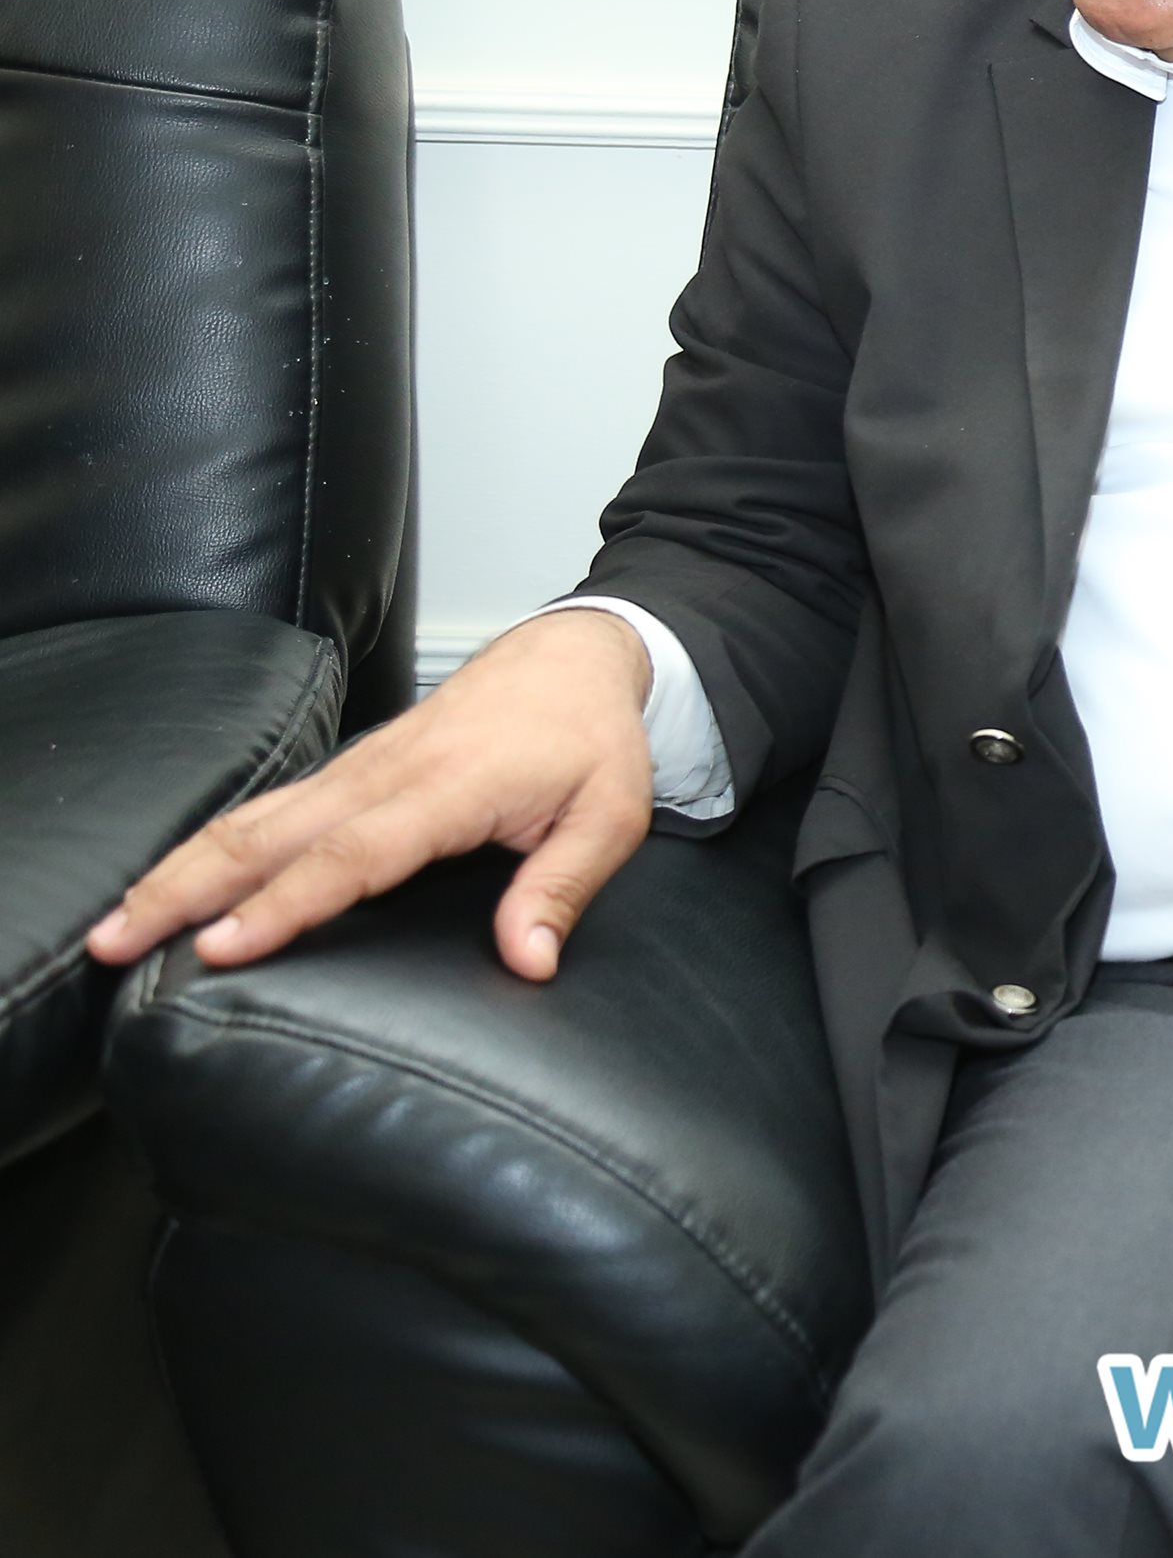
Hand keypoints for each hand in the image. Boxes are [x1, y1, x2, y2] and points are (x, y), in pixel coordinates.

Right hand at [84, 608, 661, 981]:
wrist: (573, 657)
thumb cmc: (592, 741)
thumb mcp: (609, 815)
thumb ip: (562, 887)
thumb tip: (528, 960)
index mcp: (450, 788)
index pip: (354, 855)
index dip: (287, 904)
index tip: (225, 946)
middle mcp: (388, 774)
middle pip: (273, 834)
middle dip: (190, 889)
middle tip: (119, 942)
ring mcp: (361, 767)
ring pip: (256, 818)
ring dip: (182, 868)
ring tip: (117, 924)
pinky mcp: (350, 770)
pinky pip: (270, 809)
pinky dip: (212, 845)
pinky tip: (172, 882)